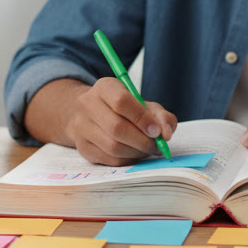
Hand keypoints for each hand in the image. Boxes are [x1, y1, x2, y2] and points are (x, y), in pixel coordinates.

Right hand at [63, 77, 177, 165]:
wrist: (90, 114)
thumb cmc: (123, 109)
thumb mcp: (143, 104)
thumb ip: (160, 116)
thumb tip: (165, 135)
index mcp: (104, 87)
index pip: (121, 102)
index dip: (142, 119)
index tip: (157, 131)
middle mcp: (87, 105)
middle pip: (117, 128)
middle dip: (142, 141)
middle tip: (157, 146)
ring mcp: (81, 127)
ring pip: (113, 147)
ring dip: (136, 152)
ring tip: (147, 149)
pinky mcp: (82, 147)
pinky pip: (109, 159)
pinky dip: (128, 159)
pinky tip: (134, 153)